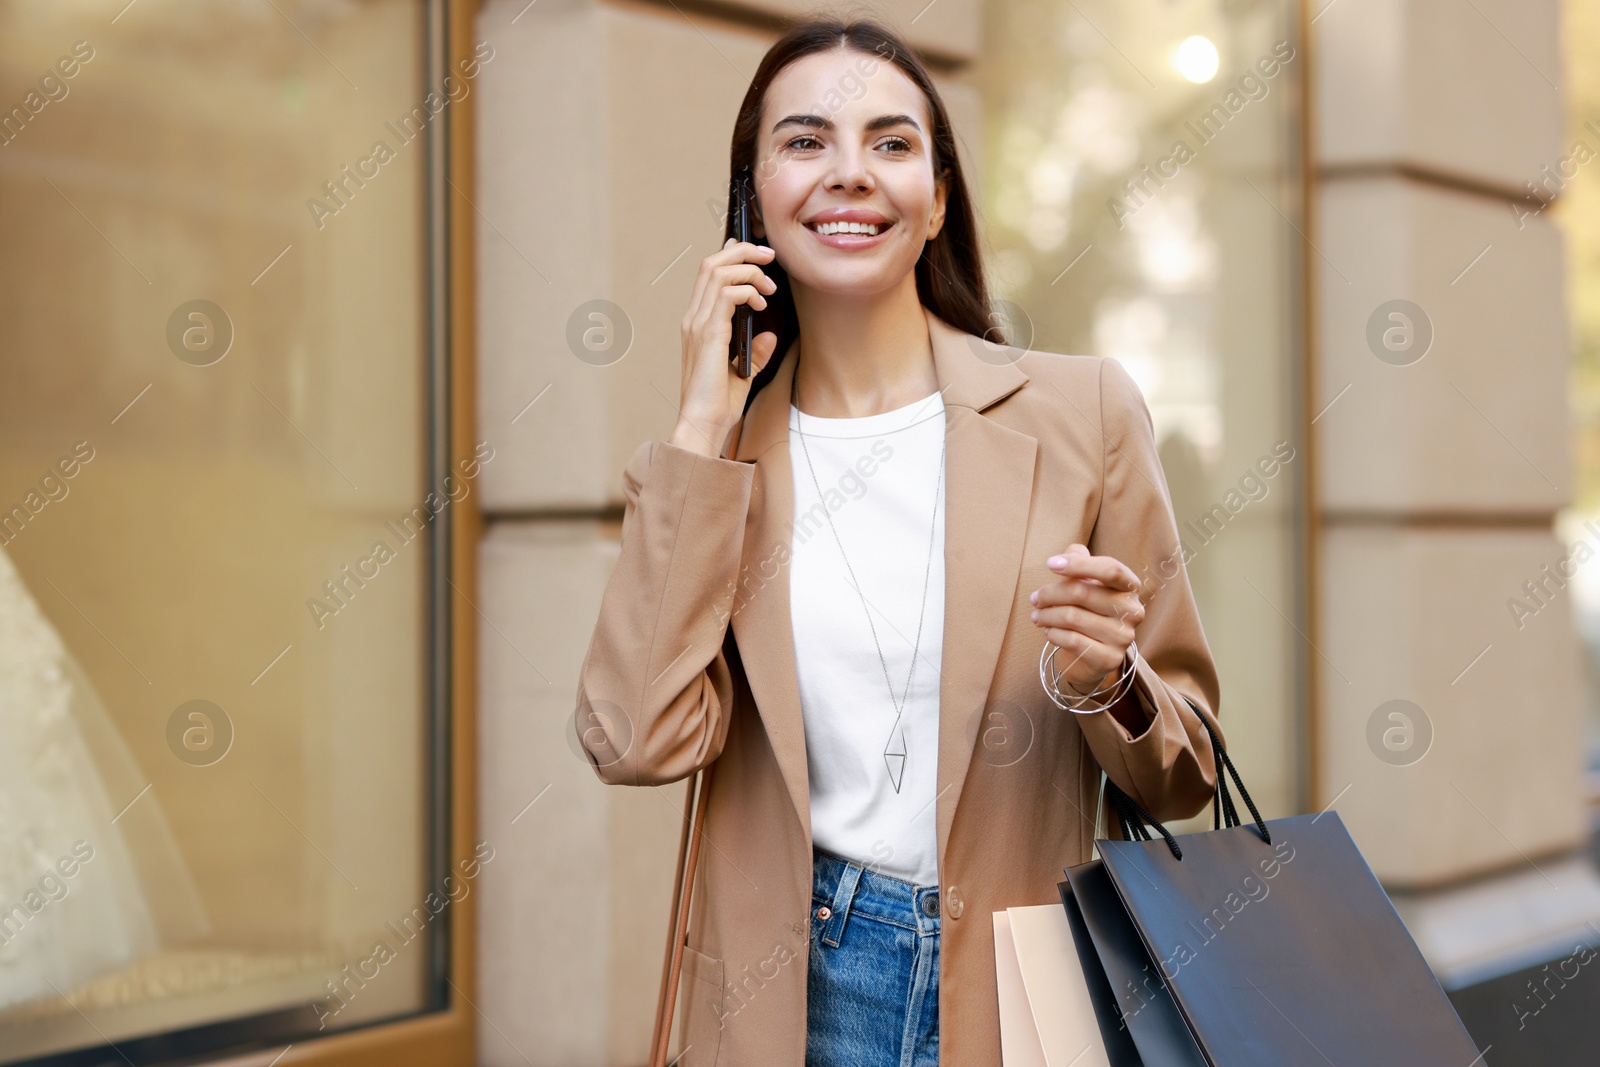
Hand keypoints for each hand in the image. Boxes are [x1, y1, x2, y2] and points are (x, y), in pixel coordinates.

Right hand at [670, 238, 780, 456]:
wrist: (703, 424)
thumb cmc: (717, 405)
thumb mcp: (742, 373)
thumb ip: (754, 352)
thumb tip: (769, 335)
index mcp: (697, 324)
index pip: (709, 275)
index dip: (731, 256)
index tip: (757, 257)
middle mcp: (693, 319)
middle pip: (711, 263)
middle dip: (743, 251)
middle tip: (769, 256)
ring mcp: (698, 324)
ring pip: (718, 270)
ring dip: (749, 269)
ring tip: (768, 285)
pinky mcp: (709, 334)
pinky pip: (727, 293)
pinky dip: (748, 290)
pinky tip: (760, 305)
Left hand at [1029, 543, 1144, 695]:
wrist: (1093, 656)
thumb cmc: (1088, 611)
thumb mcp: (1087, 583)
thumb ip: (1080, 561)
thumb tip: (1073, 551)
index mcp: (1130, 587)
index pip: (1111, 569)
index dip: (1079, 564)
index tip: (1050, 564)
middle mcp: (1132, 611)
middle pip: (1082, 592)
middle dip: (1050, 593)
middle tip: (1035, 599)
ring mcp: (1123, 637)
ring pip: (1072, 617)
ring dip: (1046, 615)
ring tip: (1037, 616)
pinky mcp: (1109, 658)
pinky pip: (1072, 640)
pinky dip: (1053, 634)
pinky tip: (1047, 631)